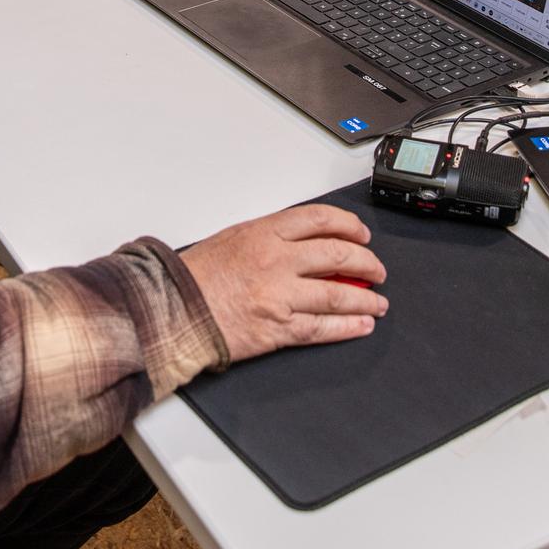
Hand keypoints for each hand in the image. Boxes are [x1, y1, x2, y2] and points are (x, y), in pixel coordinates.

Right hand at [180, 204, 387, 362]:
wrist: (171, 311)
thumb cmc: (194, 277)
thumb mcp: (232, 239)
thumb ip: (269, 238)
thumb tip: (306, 246)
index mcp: (264, 233)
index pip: (320, 220)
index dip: (349, 225)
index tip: (361, 234)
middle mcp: (276, 260)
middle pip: (338, 255)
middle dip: (366, 262)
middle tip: (376, 269)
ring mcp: (279, 295)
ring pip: (338, 294)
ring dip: (365, 298)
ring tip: (377, 302)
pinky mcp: (278, 329)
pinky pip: (322, 327)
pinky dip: (348, 326)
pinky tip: (362, 324)